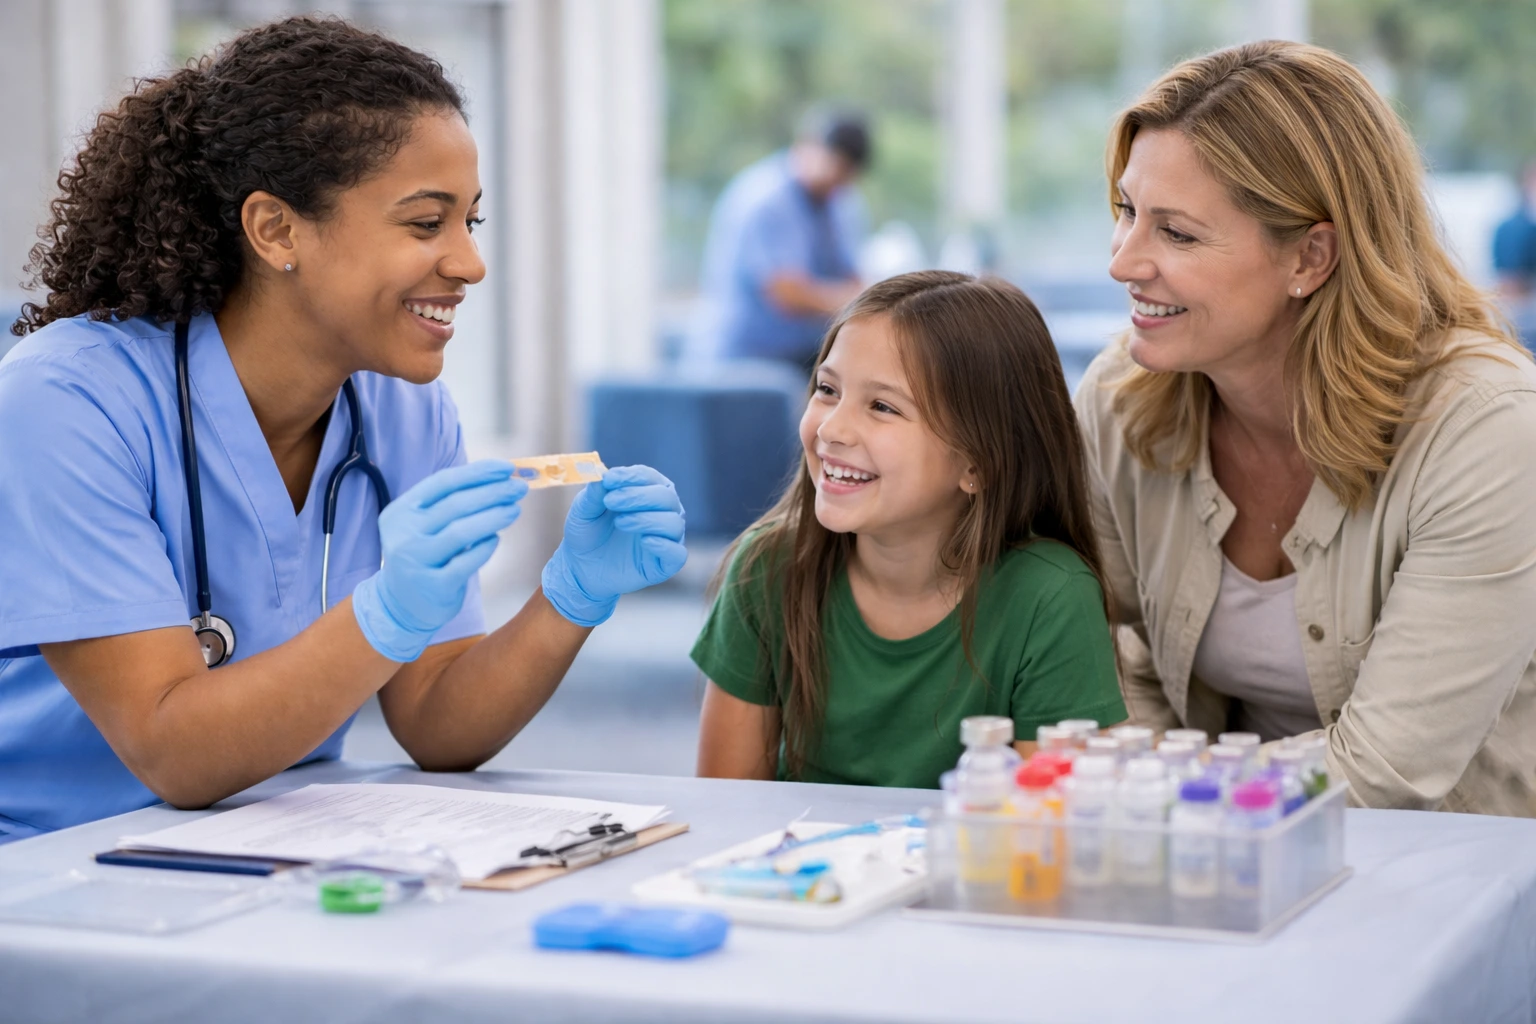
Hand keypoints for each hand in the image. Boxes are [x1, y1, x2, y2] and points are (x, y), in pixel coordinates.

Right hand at [352, 460, 528, 660]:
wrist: (400, 604)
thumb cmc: (423, 554)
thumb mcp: (423, 524)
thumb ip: (451, 502)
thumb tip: (500, 479)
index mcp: (401, 510)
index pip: (443, 482)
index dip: (478, 473)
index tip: (507, 468)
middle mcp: (404, 534)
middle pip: (456, 504)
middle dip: (493, 492)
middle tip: (520, 488)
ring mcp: (416, 560)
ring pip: (461, 532)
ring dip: (494, 517)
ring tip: (515, 510)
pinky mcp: (433, 585)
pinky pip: (466, 562)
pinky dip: (485, 547)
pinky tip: (496, 539)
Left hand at [541, 465, 687, 626]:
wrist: (582, 567)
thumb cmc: (588, 532)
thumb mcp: (583, 511)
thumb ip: (594, 493)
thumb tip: (602, 475)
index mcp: (648, 491)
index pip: (649, 477)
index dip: (631, 476)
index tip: (609, 479)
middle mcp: (664, 511)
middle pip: (666, 496)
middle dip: (637, 496)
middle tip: (610, 501)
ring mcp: (668, 537)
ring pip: (673, 522)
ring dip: (646, 519)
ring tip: (620, 522)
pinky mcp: (666, 563)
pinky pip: (677, 553)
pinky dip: (664, 545)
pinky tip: (645, 541)